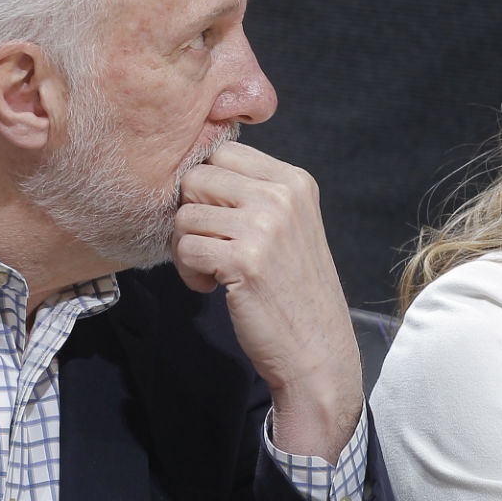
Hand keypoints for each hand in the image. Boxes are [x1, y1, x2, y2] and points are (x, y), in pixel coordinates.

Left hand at [173, 141, 363, 461]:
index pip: (222, 151)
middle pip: (196, 177)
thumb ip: (253, 192)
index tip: (219, 219)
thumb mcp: (289, 225)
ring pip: (184, 214)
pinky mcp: (244, 260)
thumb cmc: (293, 290)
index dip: (207, 187)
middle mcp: (282, 196)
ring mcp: (265, 226)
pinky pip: (185, 248)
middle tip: (210, 246)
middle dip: (191, 214)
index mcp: (294, 180)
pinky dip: (189, 273)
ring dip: (187, 247)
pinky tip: (213, 287)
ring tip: (214, 271)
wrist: (317, 350)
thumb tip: (194, 167)